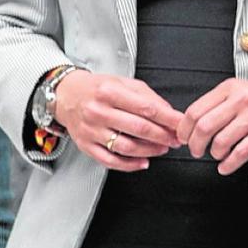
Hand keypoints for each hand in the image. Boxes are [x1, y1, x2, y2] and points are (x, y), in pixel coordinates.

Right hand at [52, 70, 183, 172]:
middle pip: (138, 128)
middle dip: (163, 136)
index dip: (168, 119)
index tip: (182, 124)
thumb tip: (169, 114)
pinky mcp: (85, 146)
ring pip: (125, 146)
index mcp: (110, 92)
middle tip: (176, 139)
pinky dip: (129, 164)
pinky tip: (143, 162)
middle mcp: (98, 111)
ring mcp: (91, 131)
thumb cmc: (98, 89)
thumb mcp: (125, 83)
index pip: (147, 108)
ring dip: (149, 150)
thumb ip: (148, 97)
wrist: (66, 96)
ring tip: (162, 149)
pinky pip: (109, 160)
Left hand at [178, 79, 247, 175]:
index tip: (184, 139)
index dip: (185, 130)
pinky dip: (229, 164)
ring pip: (221, 140)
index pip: (196, 110)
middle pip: (204, 126)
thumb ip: (219, 106)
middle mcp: (243, 98)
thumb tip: (191, 126)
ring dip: (215, 154)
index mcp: (232, 88)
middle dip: (196, 145)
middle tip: (197, 151)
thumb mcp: (243, 93)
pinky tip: (227, 165)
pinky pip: (241, 152)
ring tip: (218, 155)